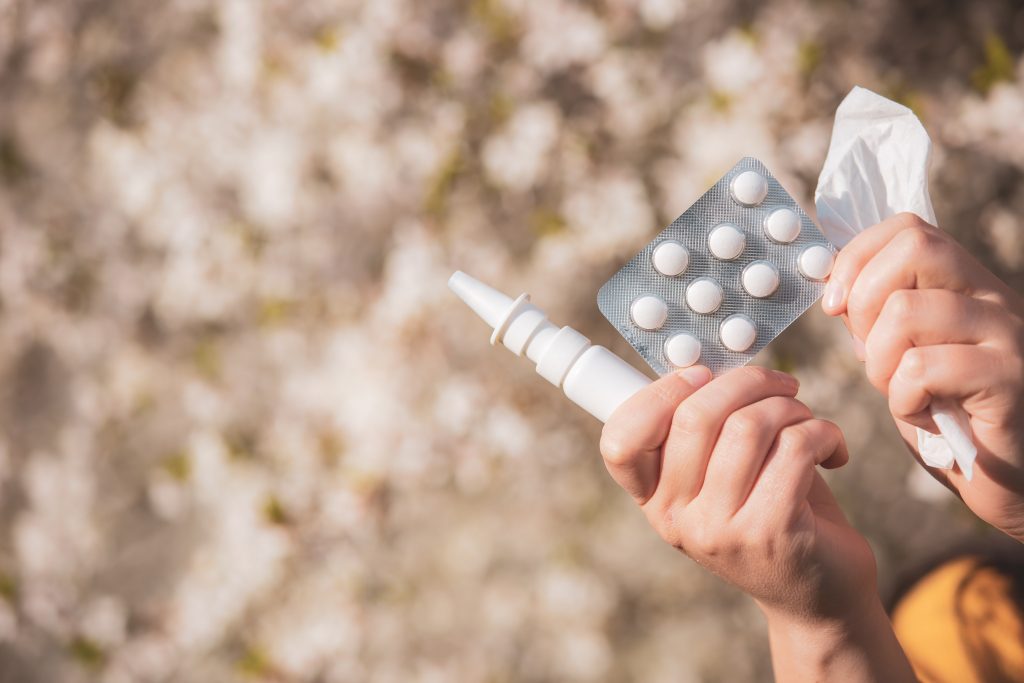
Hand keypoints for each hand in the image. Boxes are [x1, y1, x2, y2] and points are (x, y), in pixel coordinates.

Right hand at [600, 366, 916, 680]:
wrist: (820, 597)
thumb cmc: (772, 512)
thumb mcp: (721, 476)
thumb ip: (702, 430)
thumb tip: (708, 365)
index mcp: (654, 499)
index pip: (620, 442)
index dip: (658, 394)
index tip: (701, 378)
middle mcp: (676, 519)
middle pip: (695, 415)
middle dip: (749, 382)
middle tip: (781, 387)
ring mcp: (720, 530)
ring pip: (750, 425)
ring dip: (791, 407)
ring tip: (807, 421)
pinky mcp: (772, 532)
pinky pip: (796, 447)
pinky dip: (824, 433)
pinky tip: (832, 450)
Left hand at [822, 212, 1023, 540]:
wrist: (1016, 483)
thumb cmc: (953, 421)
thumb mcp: (905, 359)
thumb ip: (878, 320)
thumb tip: (835, 285)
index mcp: (968, 286)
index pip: (909, 229)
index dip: (857, 258)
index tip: (835, 305)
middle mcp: (995, 299)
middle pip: (915, 248)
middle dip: (864, 301)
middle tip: (870, 353)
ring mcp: (1008, 336)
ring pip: (905, 311)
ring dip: (879, 361)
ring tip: (901, 394)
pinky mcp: (1010, 382)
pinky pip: (923, 368)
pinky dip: (903, 399)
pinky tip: (923, 417)